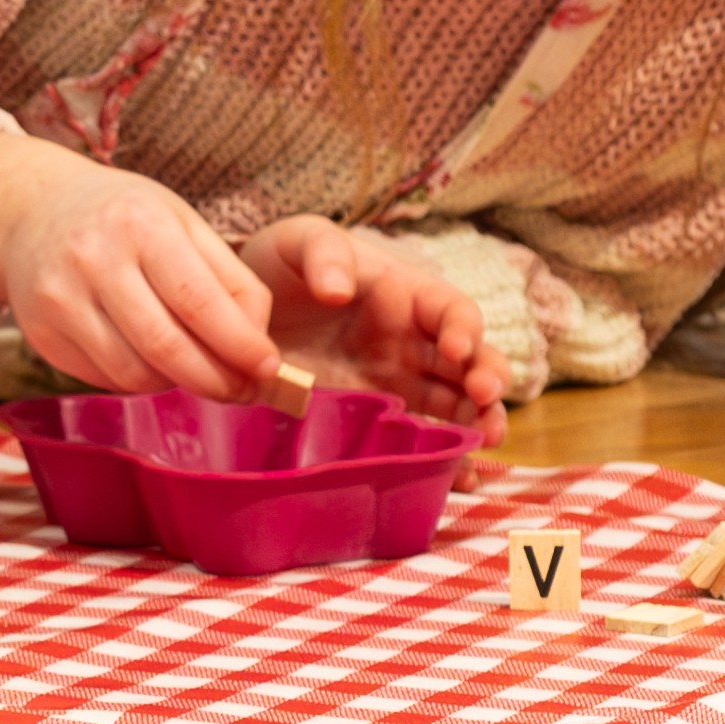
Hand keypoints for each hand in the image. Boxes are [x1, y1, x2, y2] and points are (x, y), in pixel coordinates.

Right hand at [0, 139, 276, 398]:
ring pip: (134, 373)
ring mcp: (60, 298)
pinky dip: (139, 380)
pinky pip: (105, 378)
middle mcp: (94, 258)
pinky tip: (150, 361)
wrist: (35, 211)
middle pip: (166, 347)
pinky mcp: (41, 332)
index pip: (199, 301)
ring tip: (194, 370)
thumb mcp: (183, 223)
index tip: (268, 367)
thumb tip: (258, 350)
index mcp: (141, 224)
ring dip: (177, 384)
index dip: (240, 344)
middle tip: (241, 391)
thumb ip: (231, 280)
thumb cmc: (127, 218)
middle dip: (215, 380)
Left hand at [241, 215, 508, 436]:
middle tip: (485, 400)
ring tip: (486, 441)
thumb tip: (339, 289)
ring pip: (456, 406)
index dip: (464, 329)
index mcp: (406, 295)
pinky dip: (444, 462)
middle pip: (469, 363)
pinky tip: (459, 481)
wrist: (237, 316)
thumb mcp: (296, 242)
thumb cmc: (279, 268)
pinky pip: (419, 443)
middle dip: (487, 382)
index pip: (452, 311)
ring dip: (480, 422)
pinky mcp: (373, 422)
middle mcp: (412, 343)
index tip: (458, 349)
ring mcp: (395, 385)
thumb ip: (322, 251)